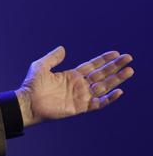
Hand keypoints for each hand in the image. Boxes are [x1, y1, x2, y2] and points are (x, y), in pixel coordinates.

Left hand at [16, 46, 133, 126]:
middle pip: (102, 74)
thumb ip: (53, 58)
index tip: (116, 53)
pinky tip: (119, 91)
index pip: (93, 66)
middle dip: (115, 67)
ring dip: (117, 79)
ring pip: (104, 87)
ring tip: (129, 71)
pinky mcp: (80, 107)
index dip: (104, 59)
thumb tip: (63, 48)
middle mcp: (79, 85)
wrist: (27, 103)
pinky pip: (98, 103)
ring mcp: (81, 96)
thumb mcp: (41, 66)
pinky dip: (109, 98)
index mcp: (72, 75)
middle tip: (129, 58)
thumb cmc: (32, 86)